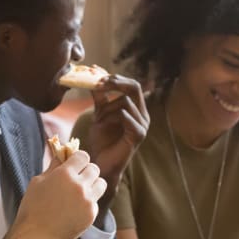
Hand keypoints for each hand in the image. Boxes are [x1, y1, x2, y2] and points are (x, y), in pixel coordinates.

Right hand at [16, 151, 106, 238]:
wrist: (35, 236)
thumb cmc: (32, 207)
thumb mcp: (38, 182)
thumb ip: (53, 167)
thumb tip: (62, 154)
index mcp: (64, 174)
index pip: (83, 156)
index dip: (78, 159)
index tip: (74, 164)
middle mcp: (79, 185)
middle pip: (94, 168)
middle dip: (86, 171)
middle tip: (77, 178)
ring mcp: (87, 201)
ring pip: (101, 183)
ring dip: (93, 184)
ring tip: (82, 190)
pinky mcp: (91, 214)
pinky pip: (96, 201)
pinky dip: (89, 202)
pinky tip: (76, 208)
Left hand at [86, 75, 148, 192]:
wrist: (101, 164)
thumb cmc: (102, 141)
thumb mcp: (99, 114)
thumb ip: (100, 97)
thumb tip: (95, 75)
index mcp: (137, 109)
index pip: (132, 85)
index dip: (116, 78)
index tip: (97, 75)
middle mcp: (143, 115)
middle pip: (135, 87)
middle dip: (115, 83)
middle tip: (98, 84)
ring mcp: (143, 125)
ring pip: (126, 102)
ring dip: (107, 107)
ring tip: (96, 119)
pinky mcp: (139, 135)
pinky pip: (126, 115)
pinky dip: (110, 116)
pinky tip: (100, 124)